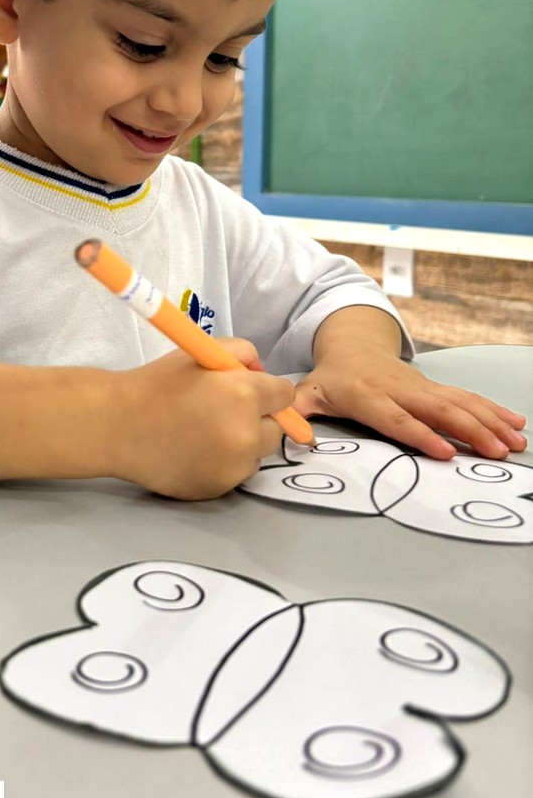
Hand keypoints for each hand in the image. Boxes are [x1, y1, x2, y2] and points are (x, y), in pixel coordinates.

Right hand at [115, 339, 296, 500]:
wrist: (118, 425)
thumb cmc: (157, 383)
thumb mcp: (201, 352)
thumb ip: (242, 353)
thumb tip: (260, 371)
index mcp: (245, 395)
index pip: (284, 396)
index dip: (267, 391)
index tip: (250, 391)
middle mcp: (247, 434)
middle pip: (277, 430)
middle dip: (259, 419)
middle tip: (223, 412)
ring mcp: (234, 467)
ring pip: (257, 454)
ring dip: (243, 444)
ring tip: (206, 434)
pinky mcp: (219, 489)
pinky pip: (235, 474)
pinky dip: (224, 464)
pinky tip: (195, 453)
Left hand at [293, 350, 527, 460]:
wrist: (352, 344)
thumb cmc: (332, 377)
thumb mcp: (308, 392)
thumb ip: (296, 412)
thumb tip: (286, 432)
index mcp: (368, 396)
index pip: (397, 419)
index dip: (421, 435)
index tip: (446, 452)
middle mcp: (400, 390)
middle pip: (439, 411)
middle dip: (471, 431)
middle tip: (496, 452)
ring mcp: (422, 387)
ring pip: (460, 403)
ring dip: (490, 423)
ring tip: (514, 443)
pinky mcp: (435, 388)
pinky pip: (467, 398)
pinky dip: (493, 410)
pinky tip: (514, 423)